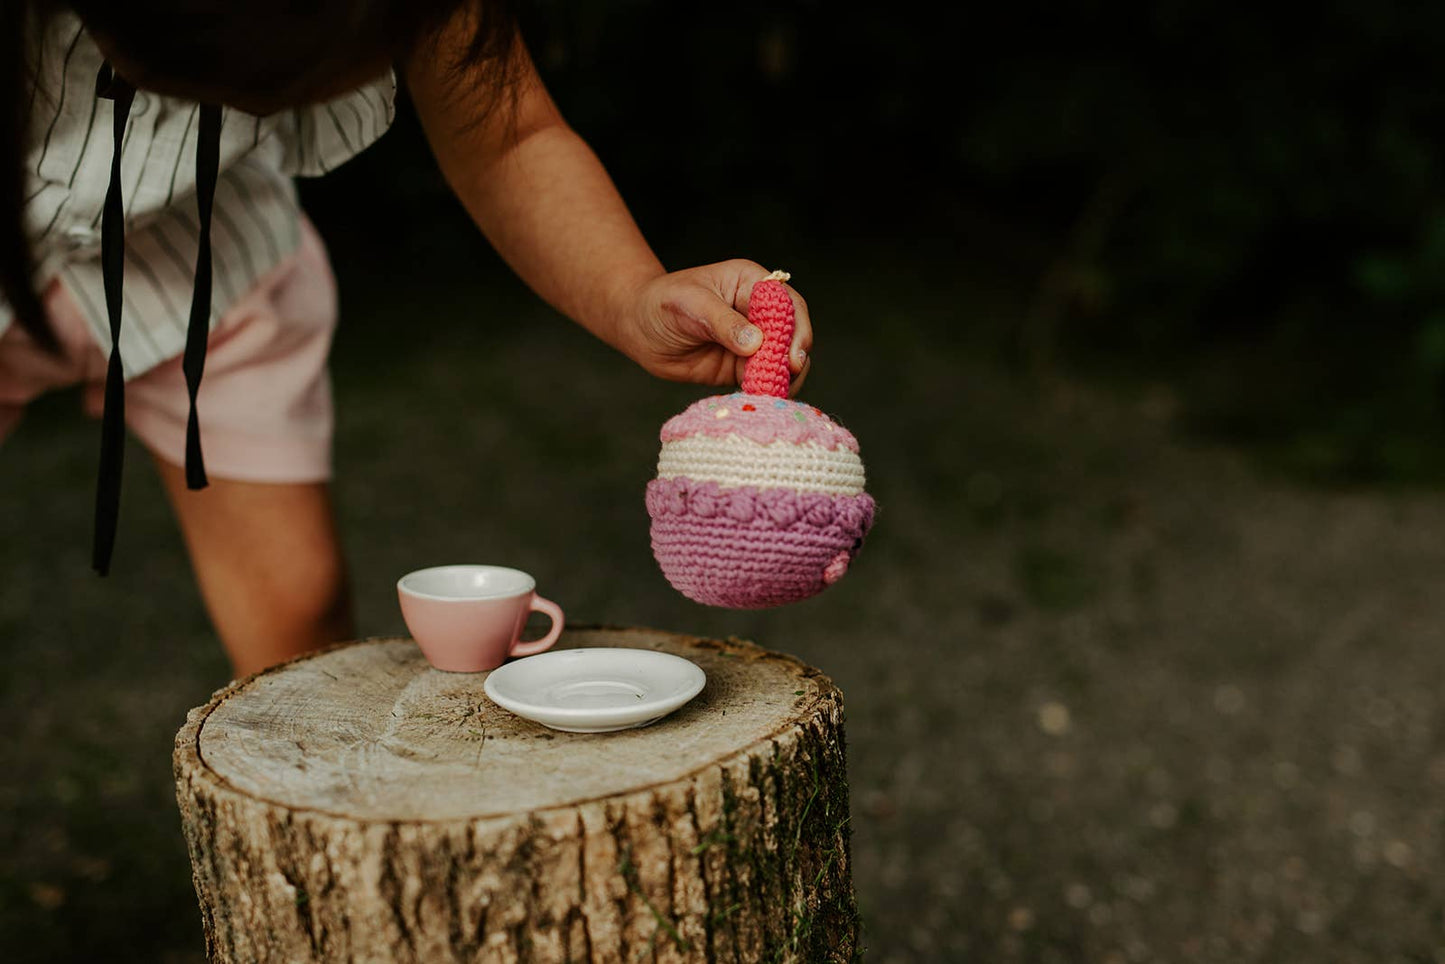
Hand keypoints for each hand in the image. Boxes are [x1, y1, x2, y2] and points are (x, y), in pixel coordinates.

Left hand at [620, 260, 812, 394]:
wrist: (638, 327)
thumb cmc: (660, 303)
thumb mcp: (689, 304)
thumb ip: (722, 322)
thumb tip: (756, 343)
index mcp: (751, 283)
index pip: (786, 302)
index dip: (795, 327)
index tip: (792, 353)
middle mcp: (758, 311)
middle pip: (792, 333)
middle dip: (794, 355)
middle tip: (789, 375)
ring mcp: (753, 340)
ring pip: (783, 360)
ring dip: (783, 377)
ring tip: (773, 391)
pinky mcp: (742, 367)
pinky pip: (763, 379)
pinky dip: (766, 390)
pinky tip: (760, 398)